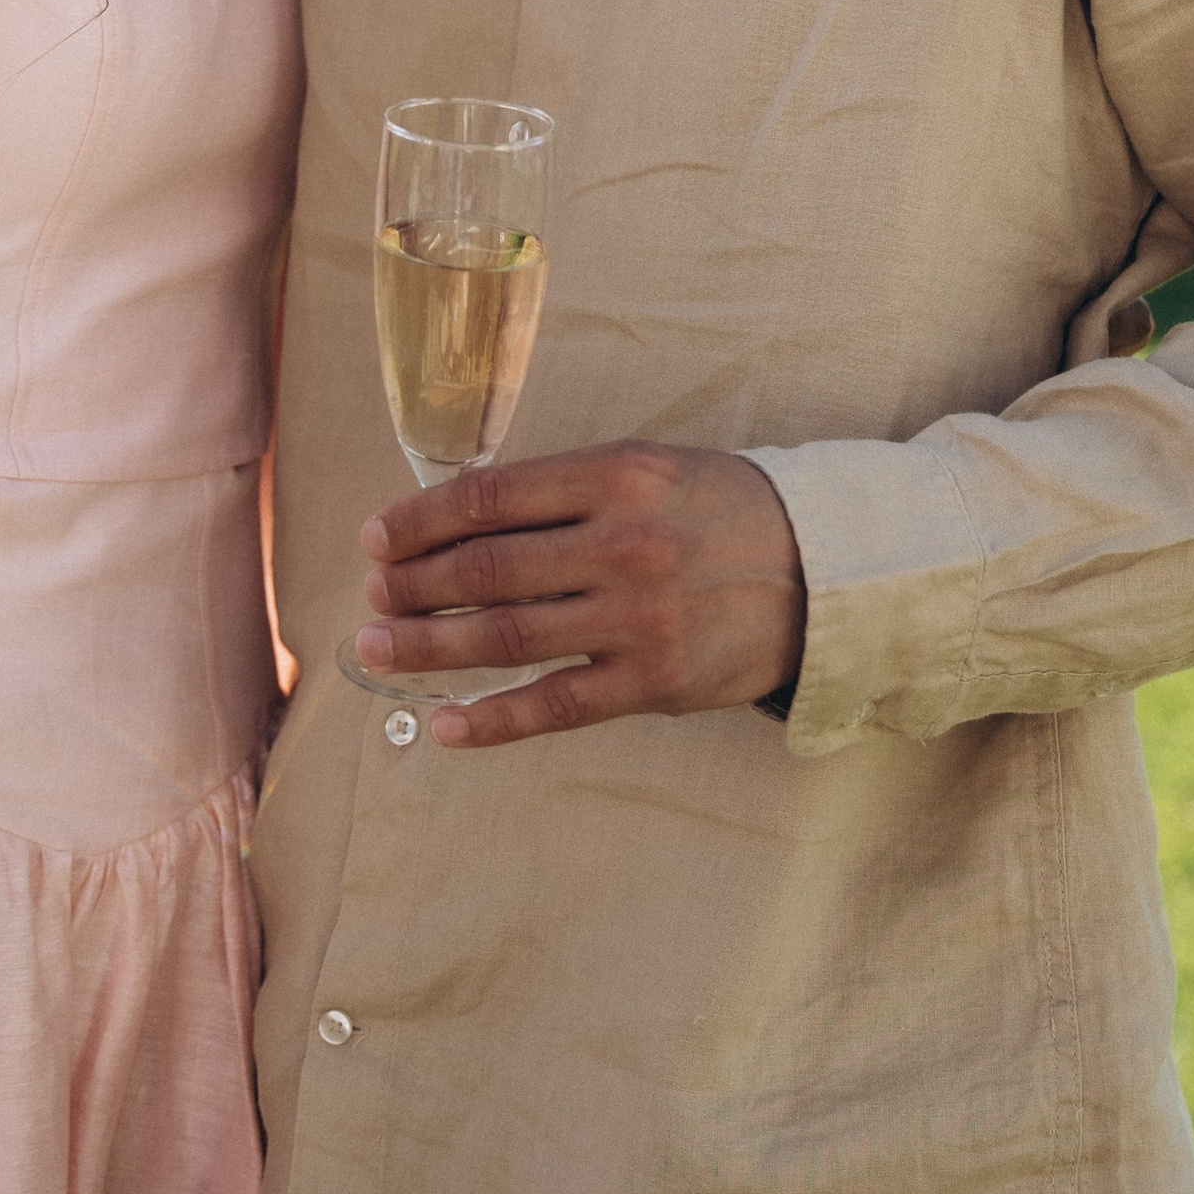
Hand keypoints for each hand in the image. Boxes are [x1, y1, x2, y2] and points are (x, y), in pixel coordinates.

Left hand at [352, 443, 807, 750]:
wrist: (824, 570)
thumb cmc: (719, 512)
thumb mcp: (649, 469)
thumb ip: (564, 490)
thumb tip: (459, 521)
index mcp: (616, 476)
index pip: (490, 497)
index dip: (420, 521)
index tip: (375, 538)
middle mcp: (624, 544)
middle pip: (486, 569)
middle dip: (411, 586)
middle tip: (369, 597)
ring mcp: (639, 618)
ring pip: (507, 637)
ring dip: (428, 646)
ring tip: (377, 650)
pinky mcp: (656, 682)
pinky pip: (556, 705)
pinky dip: (493, 719)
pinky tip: (445, 724)